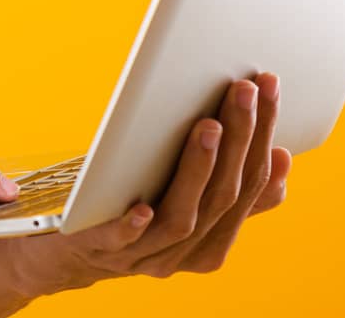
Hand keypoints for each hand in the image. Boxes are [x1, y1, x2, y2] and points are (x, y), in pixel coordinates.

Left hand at [19, 73, 291, 292]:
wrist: (64, 249)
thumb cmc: (129, 205)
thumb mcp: (185, 195)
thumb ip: (227, 186)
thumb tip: (280, 159)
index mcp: (211, 240)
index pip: (248, 188)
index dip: (262, 139)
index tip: (269, 91)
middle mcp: (183, 251)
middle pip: (223, 198)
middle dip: (240, 140)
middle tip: (243, 89)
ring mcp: (143, 254)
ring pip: (183, 219)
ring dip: (198, 170)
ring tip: (208, 125)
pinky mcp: (99, 249)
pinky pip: (122, 242)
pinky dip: (134, 225)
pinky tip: (142, 206)